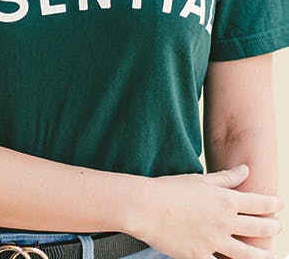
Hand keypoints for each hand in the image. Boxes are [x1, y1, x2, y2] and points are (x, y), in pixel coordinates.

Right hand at [125, 164, 283, 258]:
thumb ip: (225, 178)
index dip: (272, 204)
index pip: (258, 203)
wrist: (146, 207)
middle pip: (258, 228)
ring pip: (247, 254)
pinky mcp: (200, 256)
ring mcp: (214, 242)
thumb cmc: (170, 189)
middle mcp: (224, 222)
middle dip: (272, 227)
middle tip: (278, 226)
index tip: (280, 204)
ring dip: (262, 255)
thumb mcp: (200, 180)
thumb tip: (245, 170)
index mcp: (225, 200)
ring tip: (272, 256)